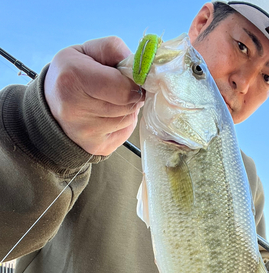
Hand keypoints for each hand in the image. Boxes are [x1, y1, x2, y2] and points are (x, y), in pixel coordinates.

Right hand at [44, 36, 143, 155]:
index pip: (124, 88)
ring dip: (127, 108)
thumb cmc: (71, 75)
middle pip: (128, 104)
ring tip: (111, 101)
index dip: (134, 83)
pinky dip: (122, 123)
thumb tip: (139, 67)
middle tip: (120, 88)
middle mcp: (76, 109)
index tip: (131, 78)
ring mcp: (86, 132)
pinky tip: (108, 116)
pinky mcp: (95, 147)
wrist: (49, 108)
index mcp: (73, 78)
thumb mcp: (86, 50)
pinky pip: (124, 132)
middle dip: (131, 94)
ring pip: (128, 118)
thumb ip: (114, 49)